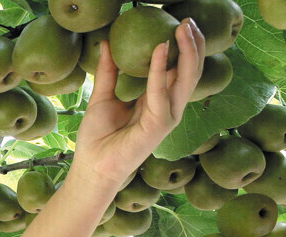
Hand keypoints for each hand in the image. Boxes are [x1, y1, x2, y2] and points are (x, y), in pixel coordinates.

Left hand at [73, 18, 205, 184]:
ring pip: (186, 80)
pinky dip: (160, 70)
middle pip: (190, 72)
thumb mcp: (102, 97)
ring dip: (187, 52)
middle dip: (193, 44)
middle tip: (187, 20)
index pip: (179, 70)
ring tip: (183, 28)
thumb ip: (108, 71)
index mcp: (158, 101)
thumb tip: (105, 42)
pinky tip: (159, 49)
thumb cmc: (97, 138)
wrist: (91, 167)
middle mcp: (167, 108)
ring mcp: (166, 117)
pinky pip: (161, 93)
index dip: (183, 47)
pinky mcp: (158, 126)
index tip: (179, 23)